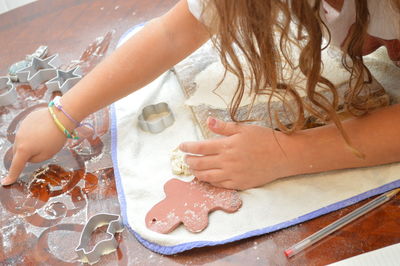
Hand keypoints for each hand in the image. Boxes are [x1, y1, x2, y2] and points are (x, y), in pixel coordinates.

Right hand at [1, 108, 66, 185]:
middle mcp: (18, 139)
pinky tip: (45, 129)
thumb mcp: (48, 154)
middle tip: (43, 149)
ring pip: (23, 141)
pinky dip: (34, 133)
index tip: (6, 183)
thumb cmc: (56, 138)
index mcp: (24, 150)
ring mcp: (21, 128)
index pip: (16, 166)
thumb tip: (28, 155)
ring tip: (47, 137)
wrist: (60, 116)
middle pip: (19, 152)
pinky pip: (28, 131)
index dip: (12, 175)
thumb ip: (35, 158)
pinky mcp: (26, 120)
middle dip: (27, 154)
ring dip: (31, 143)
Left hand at [179, 117, 294, 189]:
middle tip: (185, 159)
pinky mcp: (239, 184)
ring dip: (196, 172)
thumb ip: (224, 127)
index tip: (182, 146)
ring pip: (207, 176)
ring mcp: (232, 174)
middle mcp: (227, 161)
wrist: (282, 156)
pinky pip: (219, 185)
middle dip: (189, 161)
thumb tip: (208, 121)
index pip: (200, 148)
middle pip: (200, 163)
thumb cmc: (264, 139)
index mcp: (227, 145)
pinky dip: (209, 181)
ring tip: (192, 169)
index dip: (188, 147)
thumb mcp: (244, 129)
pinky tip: (207, 177)